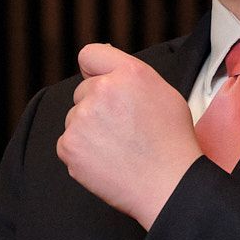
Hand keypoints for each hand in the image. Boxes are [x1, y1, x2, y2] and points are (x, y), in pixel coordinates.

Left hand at [58, 44, 200, 227]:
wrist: (169, 184)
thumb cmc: (172, 143)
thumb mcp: (164, 94)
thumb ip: (130, 75)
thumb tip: (102, 64)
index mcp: (129, 73)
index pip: (89, 54)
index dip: (95, 71)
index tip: (102, 86)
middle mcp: (102, 90)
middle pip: (82, 92)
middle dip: (97, 107)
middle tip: (124, 130)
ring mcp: (82, 118)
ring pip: (75, 119)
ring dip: (90, 131)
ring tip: (119, 148)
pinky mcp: (69, 145)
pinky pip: (68, 143)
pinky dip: (83, 153)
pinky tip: (108, 161)